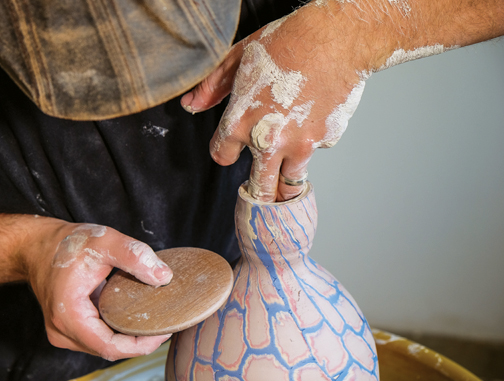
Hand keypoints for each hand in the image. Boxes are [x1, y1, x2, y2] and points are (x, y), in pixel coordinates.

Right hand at [28, 223, 172, 360]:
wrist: (37, 245)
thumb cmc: (67, 243)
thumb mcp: (105, 242)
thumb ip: (135, 256)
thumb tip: (164, 276)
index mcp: (69, 316)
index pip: (110, 347)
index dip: (140, 345)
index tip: (164, 332)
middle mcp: (62, 331)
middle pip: (109, 349)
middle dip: (139, 341)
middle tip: (165, 324)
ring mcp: (64, 331)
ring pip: (104, 345)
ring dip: (128, 337)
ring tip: (153, 321)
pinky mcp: (69, 327)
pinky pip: (99, 335)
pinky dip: (117, 329)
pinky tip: (134, 316)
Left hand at [182, 4, 375, 201]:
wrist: (336, 39)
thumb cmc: (286, 42)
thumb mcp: (238, 57)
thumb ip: (211, 87)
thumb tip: (190, 104)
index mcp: (240, 123)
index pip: (222, 156)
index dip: (224, 152)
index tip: (230, 149)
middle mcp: (269, 141)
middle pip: (259, 190)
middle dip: (256, 195)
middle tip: (258, 195)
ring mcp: (301, 145)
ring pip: (289, 184)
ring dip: (284, 182)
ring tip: (282, 184)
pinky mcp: (325, 140)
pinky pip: (315, 152)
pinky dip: (310, 144)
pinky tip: (310, 120)